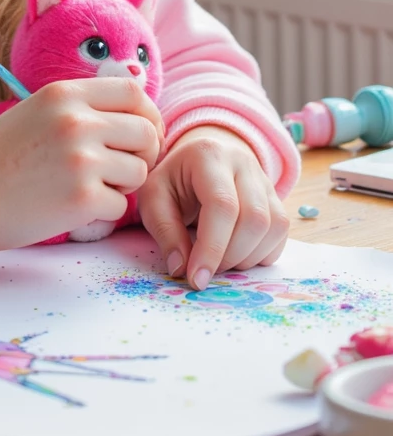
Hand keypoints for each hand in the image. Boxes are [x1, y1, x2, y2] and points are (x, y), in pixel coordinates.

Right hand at [0, 78, 164, 256]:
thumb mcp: (36, 111)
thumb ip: (79, 107)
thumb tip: (132, 115)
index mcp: (64, 93)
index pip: (133, 91)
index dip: (147, 113)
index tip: (142, 132)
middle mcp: (77, 121)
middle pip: (146, 131)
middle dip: (144, 153)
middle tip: (124, 167)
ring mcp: (81, 160)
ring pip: (139, 170)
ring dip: (124, 184)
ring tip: (93, 186)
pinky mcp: (82, 198)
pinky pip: (121, 205)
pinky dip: (105, 210)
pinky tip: (76, 207)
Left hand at [137, 124, 288, 288]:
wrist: (199, 159)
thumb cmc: (174, 180)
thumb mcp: (154, 198)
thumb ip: (164, 230)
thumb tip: (180, 268)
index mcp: (208, 156)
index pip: (222, 205)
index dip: (212, 248)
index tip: (197, 279)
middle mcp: (243, 164)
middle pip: (253, 219)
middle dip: (230, 256)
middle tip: (206, 268)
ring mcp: (264, 180)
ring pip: (273, 227)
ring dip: (247, 257)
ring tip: (220, 260)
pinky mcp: (276, 198)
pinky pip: (281, 233)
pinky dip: (262, 254)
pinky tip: (238, 253)